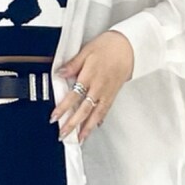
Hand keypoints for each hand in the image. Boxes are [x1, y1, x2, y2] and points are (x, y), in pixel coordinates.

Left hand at [51, 29, 134, 143]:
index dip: (63, 108)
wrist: (129, 46)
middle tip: (63, 135)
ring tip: (79, 139)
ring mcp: (107, 92)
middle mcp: (99, 87)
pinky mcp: (113, 94)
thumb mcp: (87, 50)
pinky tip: (94, 126)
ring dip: (87, 128)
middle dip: (73, 124)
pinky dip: (99, 120)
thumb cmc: (108, 46)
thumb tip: (60, 73)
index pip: (73, 96)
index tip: (55, 117)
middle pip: (84, 110)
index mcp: (90, 76)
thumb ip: (73, 64)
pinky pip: (105, 110)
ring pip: (96, 114)